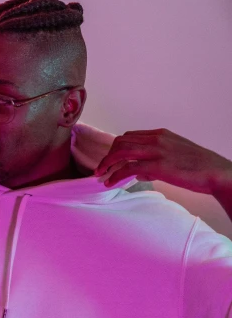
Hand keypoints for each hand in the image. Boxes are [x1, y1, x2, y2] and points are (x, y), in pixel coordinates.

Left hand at [95, 128, 231, 194]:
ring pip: (120, 151)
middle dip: (108, 155)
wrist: (217, 173)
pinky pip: (128, 168)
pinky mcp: (157, 166)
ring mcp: (156, 151)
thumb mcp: (176, 155)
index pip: (129, 136)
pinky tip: (110, 183)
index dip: (116, 148)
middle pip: (120, 142)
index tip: (110, 159)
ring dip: (106, 163)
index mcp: (160, 134)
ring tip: (100, 175)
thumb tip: (138, 173)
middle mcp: (156, 139)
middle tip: (101, 168)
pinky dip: (115, 175)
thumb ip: (156, 160)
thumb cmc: (200, 167)